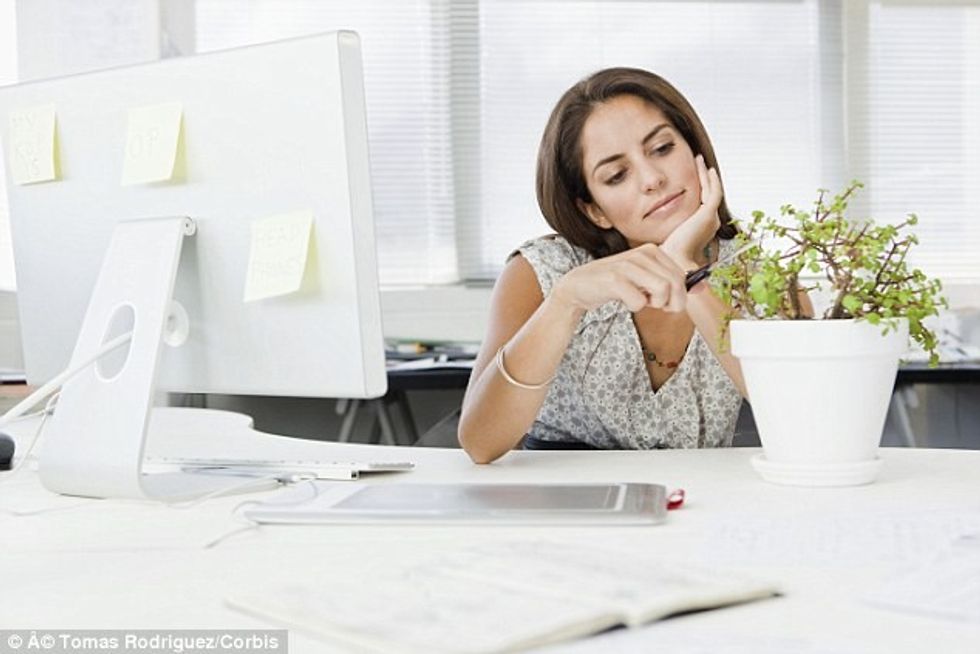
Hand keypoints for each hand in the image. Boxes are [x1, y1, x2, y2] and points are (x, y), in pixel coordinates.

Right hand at [551, 243, 686, 313]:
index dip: (678, 296)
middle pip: (675, 284)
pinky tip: (624, 300)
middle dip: (670, 303)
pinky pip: (639, 301)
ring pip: (662, 291)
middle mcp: (643, 254)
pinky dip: (634, 306)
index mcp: (653, 251)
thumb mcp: (646, 279)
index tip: (663, 301)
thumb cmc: (617, 284)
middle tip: (654, 305)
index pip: (682, 277)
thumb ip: (672, 282)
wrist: (580, 285)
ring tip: (641, 301)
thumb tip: (704, 288)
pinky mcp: (615, 279)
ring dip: (654, 304)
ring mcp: (628, 265)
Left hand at [660, 155, 722, 269]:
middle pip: (709, 194)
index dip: (700, 189)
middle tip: (698, 163)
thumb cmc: (669, 253)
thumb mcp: (670, 235)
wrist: (674, 260)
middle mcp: (710, 222)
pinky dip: (711, 179)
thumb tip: (657, 222)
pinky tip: (707, 169)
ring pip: (712, 190)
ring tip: (700, 161)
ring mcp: (711, 218)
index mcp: (703, 228)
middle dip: (704, 178)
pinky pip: (714, 191)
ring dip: (706, 174)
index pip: (703, 203)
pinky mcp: (708, 214)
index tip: (692, 177)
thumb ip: (670, 226)